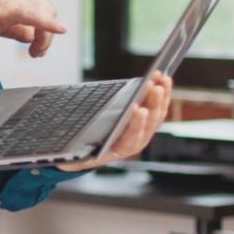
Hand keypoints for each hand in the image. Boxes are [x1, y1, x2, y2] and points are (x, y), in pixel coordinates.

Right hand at [0, 0, 93, 57]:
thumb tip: (32, 36)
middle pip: (48, 9)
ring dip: (44, 40)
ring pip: (44, 16)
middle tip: (37, 54)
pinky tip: (57, 31)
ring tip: (34, 54)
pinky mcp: (7, 7)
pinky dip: (48, 26)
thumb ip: (17, 26)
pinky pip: (36, 18)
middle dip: (48, 34)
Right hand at [58, 72, 172, 171]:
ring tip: (162, 78)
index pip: (132, 136)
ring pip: (158, 113)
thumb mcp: (78, 151)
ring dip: (162, 95)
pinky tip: (163, 79)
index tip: (139, 109)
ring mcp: (144, 131)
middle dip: (153, 103)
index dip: (137, 122)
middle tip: (154, 87)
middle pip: (150, 122)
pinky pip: (159, 107)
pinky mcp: (147, 122)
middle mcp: (136, 141)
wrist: (88, 155)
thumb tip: (70, 135)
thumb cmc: (81, 150)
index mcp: (120, 149)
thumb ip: (81, 146)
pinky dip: (163, 93)